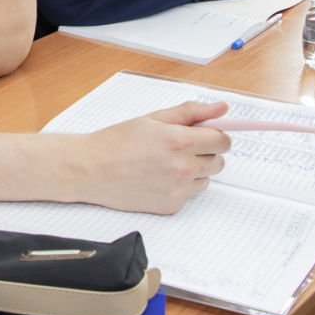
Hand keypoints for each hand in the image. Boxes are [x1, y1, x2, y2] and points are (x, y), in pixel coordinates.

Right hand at [79, 99, 231, 213]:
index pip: (222, 140)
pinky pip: (190, 194)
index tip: (209, 134)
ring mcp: (177, 189)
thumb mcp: (154, 119)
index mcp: (179, 141)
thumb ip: (191, 113)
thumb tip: (220, 109)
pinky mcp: (171, 206)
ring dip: (195, 171)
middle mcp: (182, 167)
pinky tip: (159, 177)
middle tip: (183, 147)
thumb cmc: (117, 142)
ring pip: (206, 179)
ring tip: (168, 163)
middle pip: (219, 162)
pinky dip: (181, 186)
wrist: (92, 170)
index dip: (217, 135)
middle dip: (207, 152)